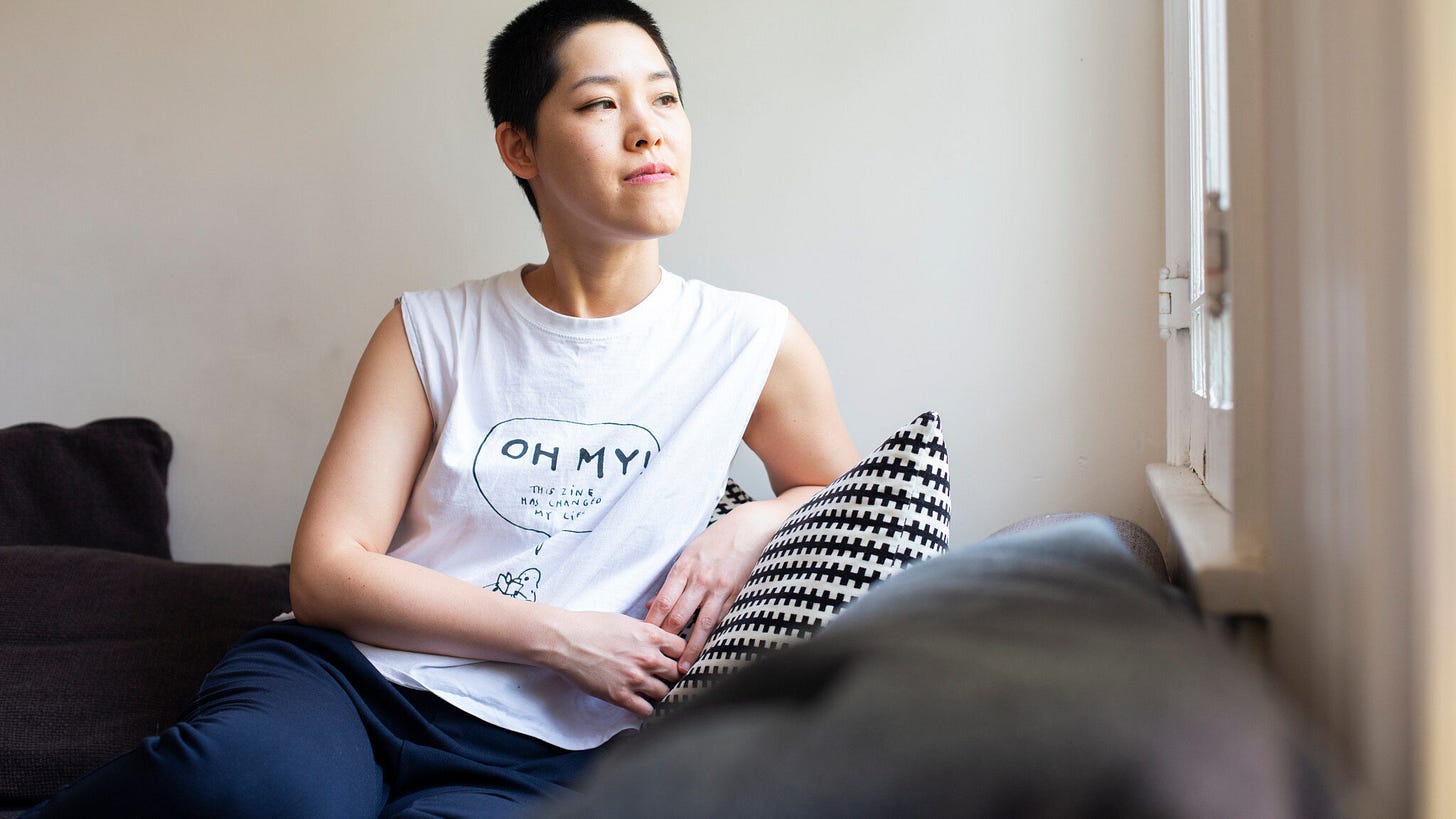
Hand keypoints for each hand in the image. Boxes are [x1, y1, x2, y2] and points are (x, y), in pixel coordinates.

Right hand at [543, 609, 685, 717]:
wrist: (566, 641)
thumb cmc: (592, 627)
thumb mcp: (627, 621)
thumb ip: (647, 634)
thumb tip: (660, 643)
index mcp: (651, 636)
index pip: (683, 648)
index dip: (680, 654)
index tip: (675, 658)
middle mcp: (648, 658)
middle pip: (677, 672)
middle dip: (673, 674)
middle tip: (667, 676)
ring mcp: (635, 678)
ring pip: (665, 692)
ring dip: (661, 692)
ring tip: (655, 691)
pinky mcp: (621, 696)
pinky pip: (646, 709)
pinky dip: (648, 708)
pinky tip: (643, 703)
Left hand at [645, 500, 787, 673]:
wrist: (752, 527)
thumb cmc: (719, 539)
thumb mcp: (691, 553)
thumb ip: (673, 580)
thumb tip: (654, 604)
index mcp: (685, 566)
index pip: (664, 602)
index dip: (652, 624)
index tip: (643, 640)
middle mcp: (701, 579)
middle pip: (678, 616)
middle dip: (666, 640)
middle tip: (657, 660)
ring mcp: (721, 588)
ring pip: (702, 624)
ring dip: (691, 648)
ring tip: (683, 668)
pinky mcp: (738, 595)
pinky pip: (723, 620)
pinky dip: (714, 638)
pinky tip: (709, 652)